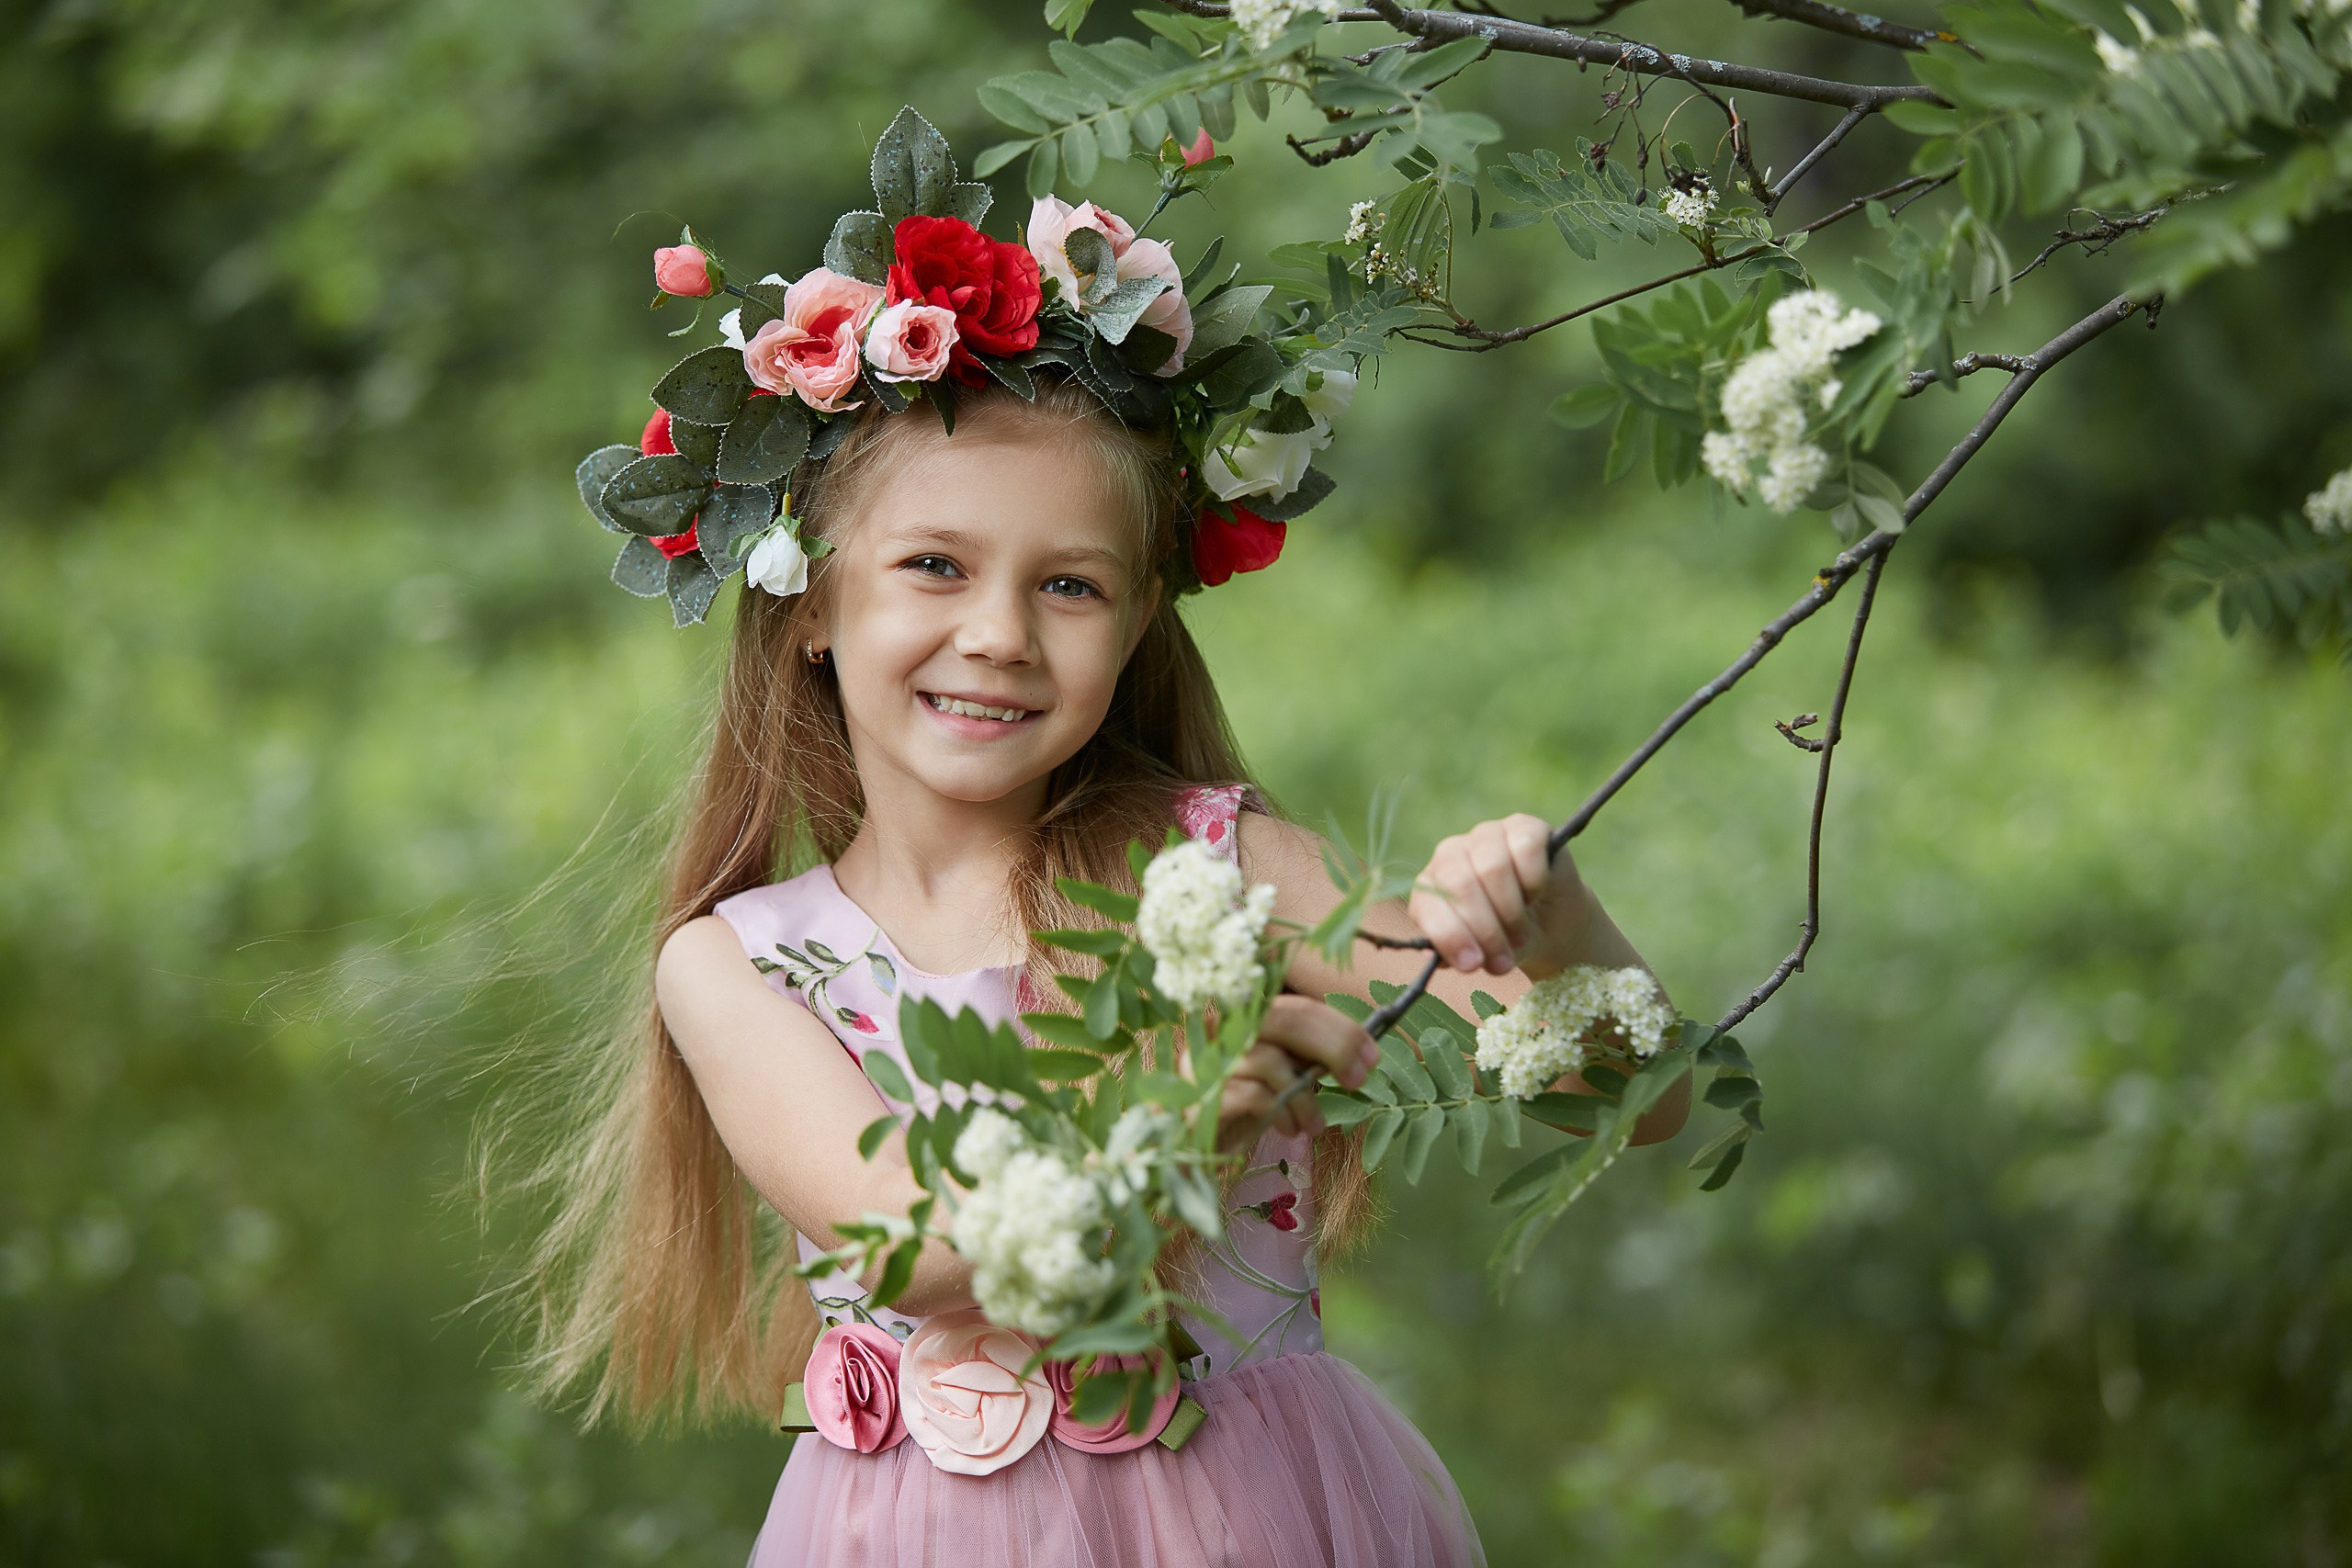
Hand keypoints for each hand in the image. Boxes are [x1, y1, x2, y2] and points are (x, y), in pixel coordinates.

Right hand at [1216, 995, 1376, 1149]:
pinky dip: (1281, 1113)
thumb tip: (1358, 1052)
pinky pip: (1253, 1095)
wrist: (1194, 1146)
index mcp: (1243, 1016)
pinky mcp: (1200, 1094)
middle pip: (1285, 1020)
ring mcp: (1205, 1059)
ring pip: (1270, 1061)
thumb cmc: (1243, 1106)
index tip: (1372, 1055)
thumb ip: (1307, 1057)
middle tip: (1359, 1080)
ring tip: (1314, 1125)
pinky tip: (1289, 1129)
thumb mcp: (1282, 1076)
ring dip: (1305, 1097)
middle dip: (1333, 1048)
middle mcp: (1219, 1029)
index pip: (1297, 1007)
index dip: (1340, 1028)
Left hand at [1409, 813, 1589, 976]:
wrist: (1550, 924)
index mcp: (1431, 885)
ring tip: (1520, 934)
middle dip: (1485, 930)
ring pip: (1493, 868)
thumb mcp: (1479, 953)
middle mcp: (1452, 853)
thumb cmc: (1504, 938)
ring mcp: (1486, 835)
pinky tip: (1535, 894)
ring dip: (1511, 912)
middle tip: (1503, 959)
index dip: (1450, 936)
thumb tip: (1441, 957)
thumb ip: (1455, 954)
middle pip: (1460, 885)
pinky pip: (1525, 849)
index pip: (1429, 902)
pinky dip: (1534, 881)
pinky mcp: (1523, 826)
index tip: (1472, 964)